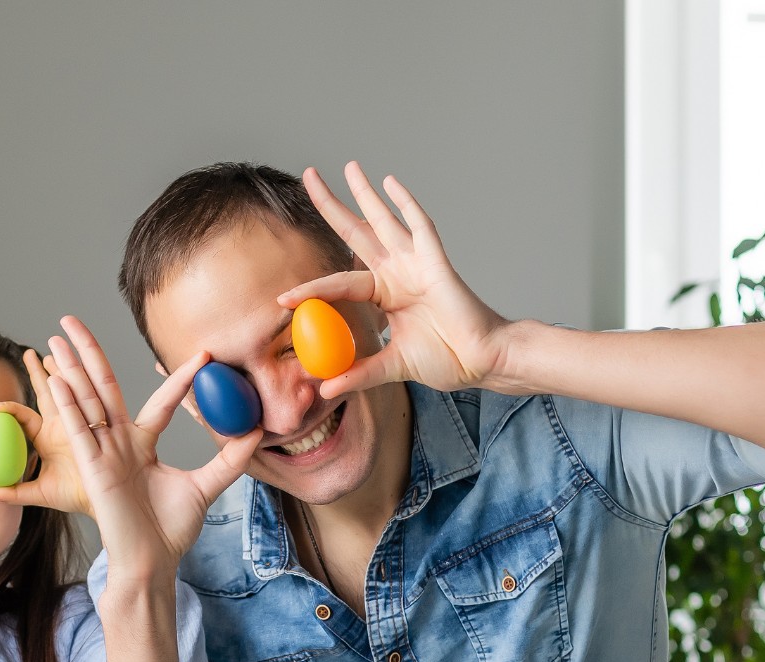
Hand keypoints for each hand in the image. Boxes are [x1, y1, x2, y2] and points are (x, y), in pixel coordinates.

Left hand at [0, 348, 88, 514]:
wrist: (107, 501)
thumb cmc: (76, 495)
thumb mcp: (42, 493)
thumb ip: (16, 492)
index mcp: (48, 438)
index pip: (26, 416)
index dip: (12, 409)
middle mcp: (63, 424)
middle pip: (48, 392)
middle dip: (40, 371)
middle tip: (30, 353)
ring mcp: (80, 420)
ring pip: (67, 387)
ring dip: (59, 367)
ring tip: (52, 346)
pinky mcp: (97, 422)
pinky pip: (86, 397)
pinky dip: (78, 381)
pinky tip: (71, 366)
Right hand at [44, 316, 258, 576]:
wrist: (151, 561)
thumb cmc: (170, 531)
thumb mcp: (206, 488)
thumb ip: (228, 459)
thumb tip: (255, 430)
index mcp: (142, 445)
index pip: (162, 401)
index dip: (181, 378)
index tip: (204, 353)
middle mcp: (119, 443)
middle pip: (104, 388)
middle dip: (89, 353)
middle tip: (73, 320)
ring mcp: (103, 453)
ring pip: (86, 401)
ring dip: (71, 367)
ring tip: (57, 335)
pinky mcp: (92, 467)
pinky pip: (78, 429)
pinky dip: (68, 403)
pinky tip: (57, 377)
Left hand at [278, 162, 510, 398]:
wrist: (482, 361)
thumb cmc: (446, 359)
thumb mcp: (393, 368)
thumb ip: (360, 375)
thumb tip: (325, 391)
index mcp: (384, 295)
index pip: (339, 283)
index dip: (311, 289)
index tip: (282, 299)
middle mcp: (397, 273)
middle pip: (357, 232)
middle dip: (332, 204)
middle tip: (309, 175)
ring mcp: (417, 264)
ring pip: (385, 220)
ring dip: (367, 193)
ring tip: (349, 166)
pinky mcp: (437, 263)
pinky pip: (420, 227)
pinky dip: (406, 205)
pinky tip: (391, 184)